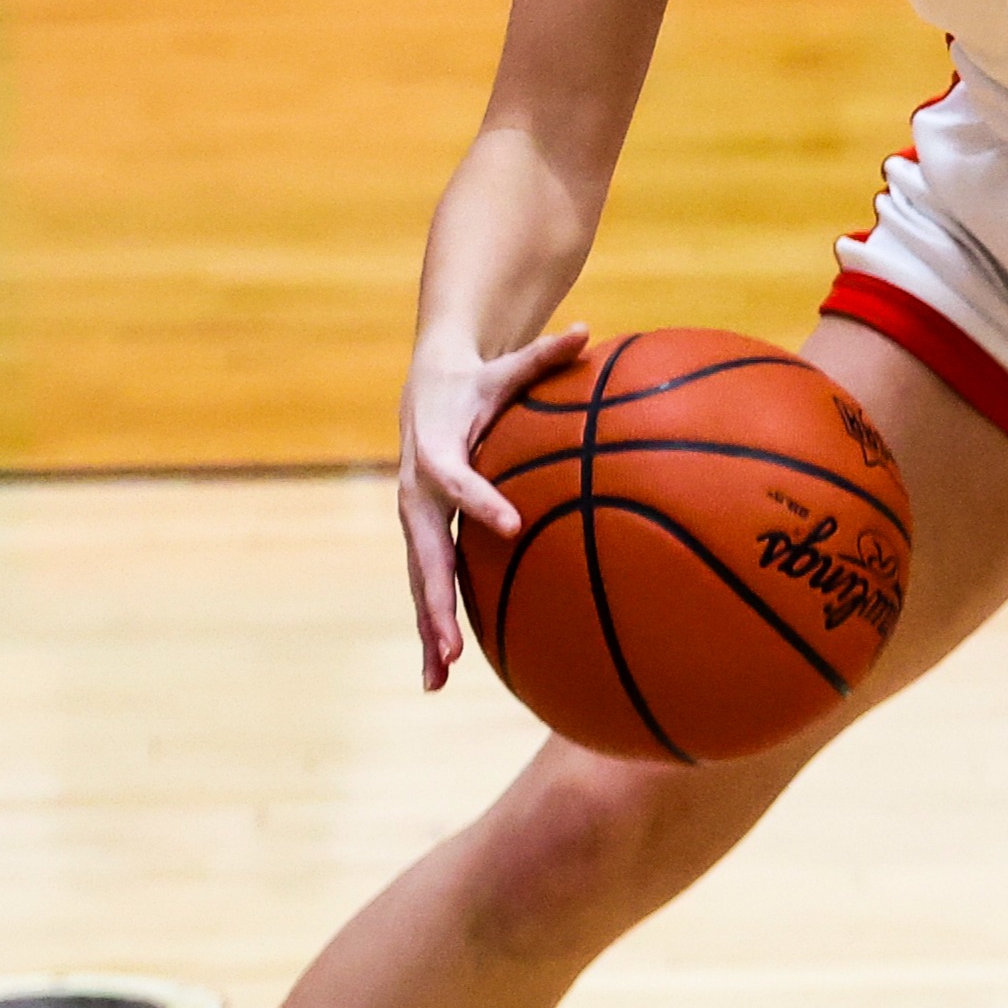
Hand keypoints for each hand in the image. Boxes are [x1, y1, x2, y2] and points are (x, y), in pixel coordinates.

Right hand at [396, 324, 589, 693]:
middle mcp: (418, 492)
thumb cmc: (478, 382)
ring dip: (427, 628)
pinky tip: (441, 674)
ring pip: (419, 580)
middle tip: (451, 643)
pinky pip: (427, 584)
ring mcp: (416, 520)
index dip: (480, 501)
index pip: (456, 480)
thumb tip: (590, 330)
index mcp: (438, 451)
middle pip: (424, 552)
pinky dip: (431, 626)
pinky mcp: (423, 537)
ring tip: (438, 677)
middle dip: (436, 599)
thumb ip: (546, 356)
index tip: (510, 525)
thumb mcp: (507, 368)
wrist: (428, 387)